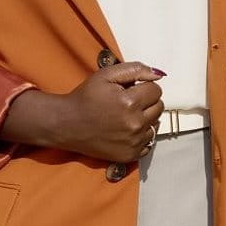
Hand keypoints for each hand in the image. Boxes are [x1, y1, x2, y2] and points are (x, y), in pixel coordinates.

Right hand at [42, 62, 164, 163]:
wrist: (67, 124)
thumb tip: (158, 75)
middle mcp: (134, 124)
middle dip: (147, 101)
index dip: (144, 87)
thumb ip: (134, 69)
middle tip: (129, 102)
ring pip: (155, 125)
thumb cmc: (85, 98)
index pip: (156, 90)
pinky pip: (149, 143)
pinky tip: (126, 130)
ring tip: (126, 116)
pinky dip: (141, 136)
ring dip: (145, 119)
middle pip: (159, 108)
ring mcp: (133, 142)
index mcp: (130, 102)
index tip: (132, 89)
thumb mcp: (106, 75)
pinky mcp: (130, 155)